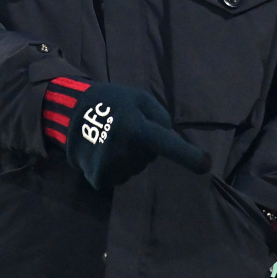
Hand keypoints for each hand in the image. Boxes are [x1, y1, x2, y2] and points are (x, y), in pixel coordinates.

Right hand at [43, 77, 210, 189]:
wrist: (70, 113)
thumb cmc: (111, 101)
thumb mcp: (138, 98)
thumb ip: (159, 117)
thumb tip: (169, 140)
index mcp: (137, 128)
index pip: (166, 144)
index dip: (187, 156)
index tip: (206, 166)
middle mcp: (126, 150)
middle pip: (149, 157)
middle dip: (141, 145)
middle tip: (123, 128)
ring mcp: (112, 167)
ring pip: (135, 168)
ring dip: (128, 157)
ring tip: (110, 138)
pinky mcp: (100, 179)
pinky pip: (119, 176)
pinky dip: (114, 167)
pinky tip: (102, 151)